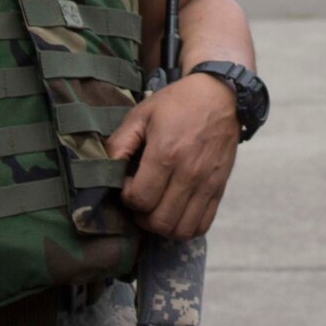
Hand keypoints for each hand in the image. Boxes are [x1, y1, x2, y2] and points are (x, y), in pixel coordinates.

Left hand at [106, 72, 239, 239]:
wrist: (219, 96)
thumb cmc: (177, 104)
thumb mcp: (141, 114)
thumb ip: (119, 143)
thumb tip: (106, 170)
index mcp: (166, 154)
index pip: (140, 199)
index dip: (127, 197)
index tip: (129, 182)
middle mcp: (189, 174)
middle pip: (160, 221)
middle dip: (142, 216)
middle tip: (139, 199)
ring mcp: (207, 184)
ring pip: (181, 230)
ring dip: (162, 226)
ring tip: (156, 208)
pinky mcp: (220, 188)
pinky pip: (202, 225)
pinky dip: (185, 227)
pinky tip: (175, 211)